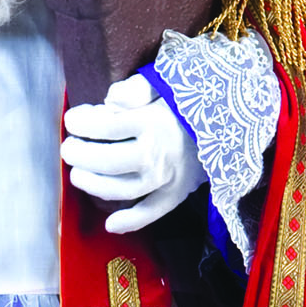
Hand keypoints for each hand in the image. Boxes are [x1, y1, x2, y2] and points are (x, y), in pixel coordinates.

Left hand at [61, 73, 204, 233]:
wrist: (236, 119)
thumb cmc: (192, 99)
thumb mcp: (168, 82)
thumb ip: (138, 88)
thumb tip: (111, 99)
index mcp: (154, 122)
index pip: (105, 127)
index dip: (80, 123)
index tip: (71, 120)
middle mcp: (158, 154)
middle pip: (107, 161)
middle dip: (80, 155)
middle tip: (69, 148)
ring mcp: (167, 178)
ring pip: (122, 190)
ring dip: (93, 185)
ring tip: (78, 174)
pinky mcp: (176, 193)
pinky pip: (152, 212)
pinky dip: (130, 221)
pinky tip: (110, 224)